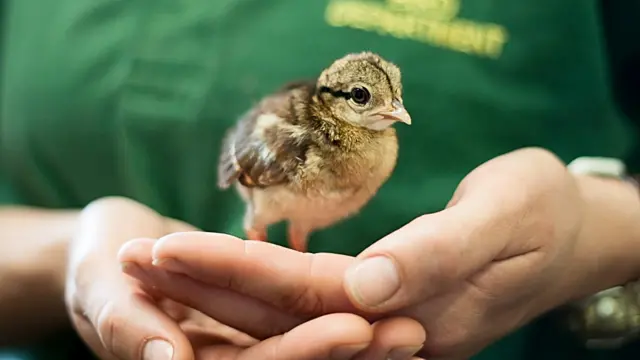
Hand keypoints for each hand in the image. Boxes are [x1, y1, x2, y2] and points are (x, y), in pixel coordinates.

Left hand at [132, 148, 639, 359]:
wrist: (571, 231)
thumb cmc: (544, 214)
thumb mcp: (505, 218)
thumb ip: (436, 255)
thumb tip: (364, 286)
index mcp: (414, 316)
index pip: (303, 296)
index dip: (231, 271)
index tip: (168, 248)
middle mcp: (388, 335)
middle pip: (276, 314)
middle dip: (199, 287)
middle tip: (130, 260)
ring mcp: (383, 330)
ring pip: (282, 315)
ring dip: (211, 291)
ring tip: (152, 265)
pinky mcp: (381, 313)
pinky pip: (303, 307)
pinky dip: (251, 292)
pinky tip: (209, 279)